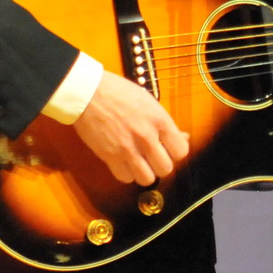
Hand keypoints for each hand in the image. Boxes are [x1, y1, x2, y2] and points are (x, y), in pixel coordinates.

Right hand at [72, 71, 189, 185]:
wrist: (88, 93)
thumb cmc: (119, 93)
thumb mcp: (149, 102)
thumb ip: (165, 123)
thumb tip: (183, 137)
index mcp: (159, 120)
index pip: (181, 151)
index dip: (175, 152)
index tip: (168, 148)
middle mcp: (146, 136)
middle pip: (165, 169)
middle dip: (160, 164)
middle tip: (153, 156)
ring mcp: (128, 148)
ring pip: (147, 179)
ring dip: (144, 172)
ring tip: (139, 162)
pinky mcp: (109, 156)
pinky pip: (125, 178)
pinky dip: (126, 173)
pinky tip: (124, 162)